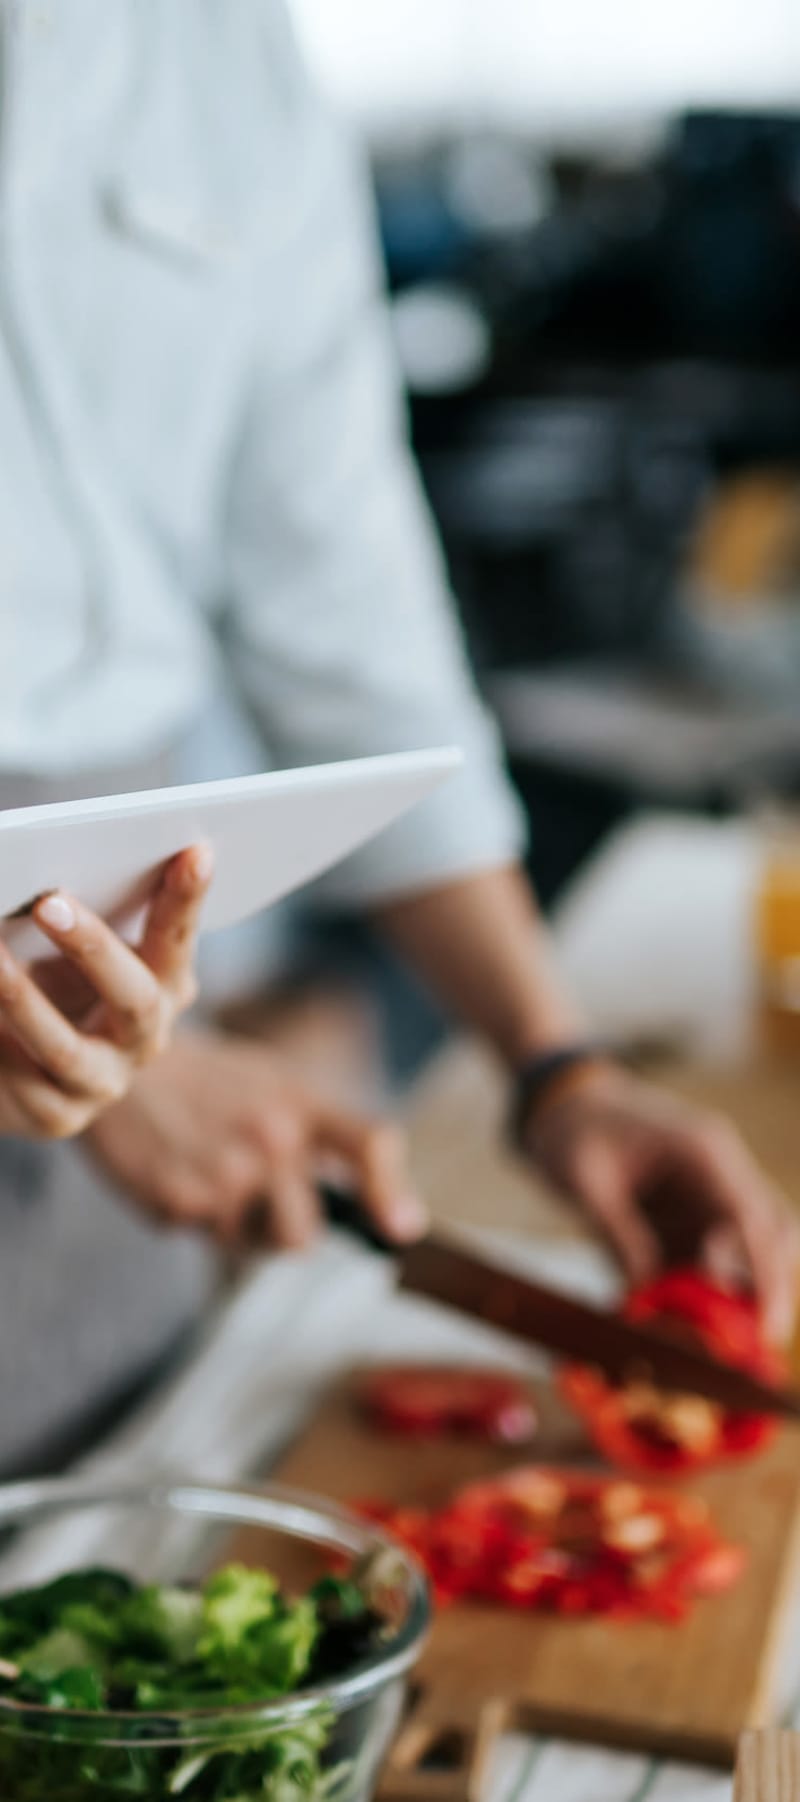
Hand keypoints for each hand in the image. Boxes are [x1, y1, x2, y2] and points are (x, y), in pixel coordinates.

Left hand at [0, 845, 211, 1139]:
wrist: (25, 1065)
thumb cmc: (53, 980)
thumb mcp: (72, 946)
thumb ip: (75, 917)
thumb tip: (40, 887)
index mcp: (164, 983)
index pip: (178, 937)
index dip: (187, 899)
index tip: (195, 851)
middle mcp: (146, 1037)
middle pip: (135, 998)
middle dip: (94, 948)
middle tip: (50, 902)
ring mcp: (104, 1082)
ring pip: (68, 1050)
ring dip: (25, 1001)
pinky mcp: (57, 1116)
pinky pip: (21, 1079)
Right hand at [86, 1028, 426, 1249]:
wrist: (126, 1059)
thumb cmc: (210, 1082)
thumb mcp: (277, 1086)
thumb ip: (329, 1140)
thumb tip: (396, 1215)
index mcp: (302, 1102)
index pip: (369, 1145)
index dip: (392, 1192)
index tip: (404, 1229)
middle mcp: (273, 1135)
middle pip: (305, 1235)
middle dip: (281, 1228)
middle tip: (249, 1193)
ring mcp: (227, 1170)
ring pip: (250, 1245)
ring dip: (232, 1226)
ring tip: (207, 1171)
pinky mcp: (180, 1197)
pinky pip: (202, 1237)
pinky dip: (189, 1217)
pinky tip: (175, 1171)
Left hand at [522, 1065, 798, 1341]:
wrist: (562, 1101)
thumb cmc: (573, 1130)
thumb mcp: (586, 1182)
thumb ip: (619, 1238)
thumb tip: (647, 1296)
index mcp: (703, 1154)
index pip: (754, 1220)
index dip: (769, 1277)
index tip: (768, 1329)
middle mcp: (719, 1173)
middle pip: (773, 1235)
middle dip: (769, 1288)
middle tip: (749, 1344)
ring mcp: (708, 1192)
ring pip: (750, 1248)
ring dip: (736, 1291)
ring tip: (708, 1335)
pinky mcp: (690, 1211)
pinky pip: (710, 1256)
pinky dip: (701, 1286)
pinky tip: (668, 1311)